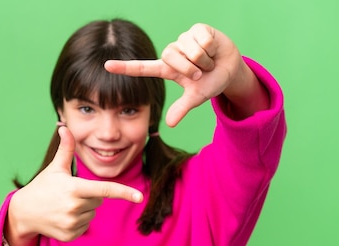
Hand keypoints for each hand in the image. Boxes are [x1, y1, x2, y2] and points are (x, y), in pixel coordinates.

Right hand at [7, 126, 142, 243]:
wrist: (23, 213)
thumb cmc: (42, 187)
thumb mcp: (55, 168)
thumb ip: (65, 149)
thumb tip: (65, 127)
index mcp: (74, 189)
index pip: (105, 190)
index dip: (124, 192)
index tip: (139, 197)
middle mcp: (74, 207)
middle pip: (99, 200)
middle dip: (89, 195)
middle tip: (69, 194)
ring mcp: (72, 223)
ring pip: (92, 214)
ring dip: (84, 209)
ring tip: (63, 206)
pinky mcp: (70, 235)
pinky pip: (85, 227)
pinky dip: (77, 222)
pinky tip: (62, 217)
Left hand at [105, 24, 264, 125]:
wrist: (231, 69)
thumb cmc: (210, 82)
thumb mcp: (197, 97)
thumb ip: (182, 108)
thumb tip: (169, 124)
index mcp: (167, 69)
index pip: (143, 68)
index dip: (125, 68)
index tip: (107, 66)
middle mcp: (172, 52)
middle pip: (172, 58)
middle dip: (190, 68)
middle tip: (200, 72)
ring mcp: (184, 39)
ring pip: (189, 49)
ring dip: (204, 59)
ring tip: (208, 60)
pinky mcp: (197, 29)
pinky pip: (202, 39)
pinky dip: (211, 48)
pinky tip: (213, 49)